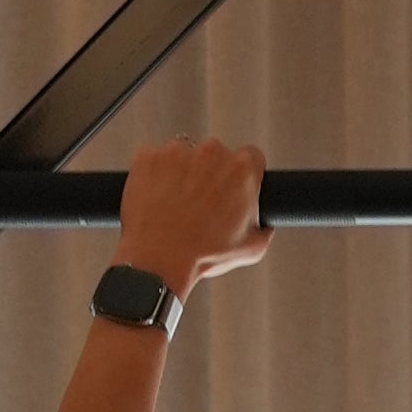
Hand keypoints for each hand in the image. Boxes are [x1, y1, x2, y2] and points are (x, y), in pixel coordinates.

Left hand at [118, 139, 269, 299]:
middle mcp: (211, 153)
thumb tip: (264, 226)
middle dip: (210, 174)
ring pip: (183, 156)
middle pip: (215, 155)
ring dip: (182, 174)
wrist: (158, 259)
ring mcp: (177, 152)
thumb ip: (264, 229)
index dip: (244, 175)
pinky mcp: (147, 157)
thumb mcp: (251, 249)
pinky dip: (155, 176)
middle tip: (201, 204)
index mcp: (242, 169)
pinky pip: (154, 161)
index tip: (233, 188)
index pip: (251, 157)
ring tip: (176, 206)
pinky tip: (156, 200)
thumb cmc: (202, 254)